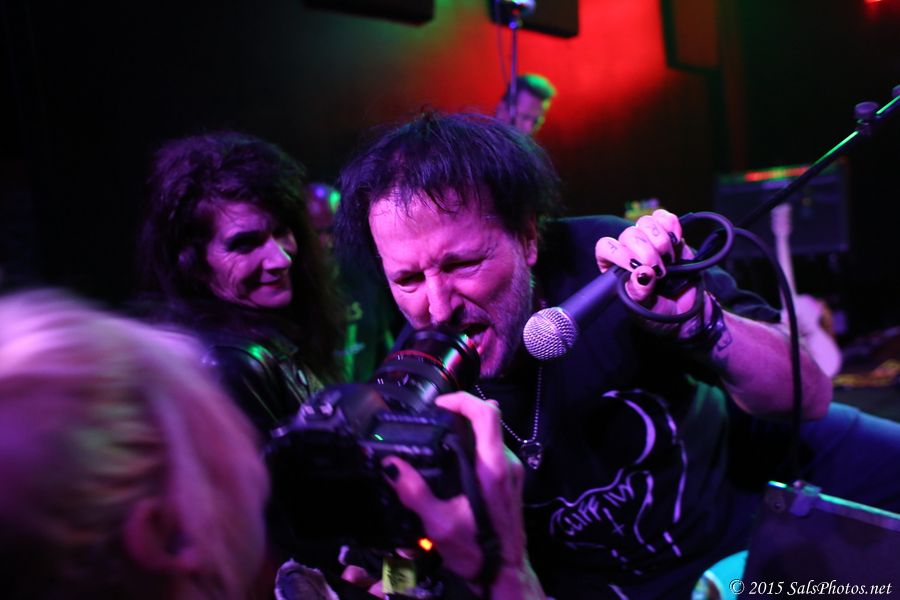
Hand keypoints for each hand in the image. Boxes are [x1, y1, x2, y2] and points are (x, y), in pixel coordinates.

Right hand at [382, 392, 542, 597]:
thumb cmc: (477, 552)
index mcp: (493, 468)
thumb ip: (413, 492)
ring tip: (440, 440)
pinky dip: (474, 446)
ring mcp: (513, 471)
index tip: (440, 404)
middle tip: (434, 421)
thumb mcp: (438, 524)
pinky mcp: (512, 480)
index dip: (462, 400)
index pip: (487, 414)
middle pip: (489, 419)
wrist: (506, 575)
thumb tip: (390, 465)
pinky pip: (493, 450)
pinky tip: (454, 462)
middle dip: (461, 413)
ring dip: (467, 431)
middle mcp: (507, 463)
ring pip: (491, 434)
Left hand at [595, 209, 704, 335]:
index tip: (635, 266)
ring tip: (669, 260)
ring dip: (660, 241)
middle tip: (660, 271)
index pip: (605, 247)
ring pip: (646, 222)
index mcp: (615, 268)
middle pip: (629, 234)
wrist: (686, 310)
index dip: (619, 253)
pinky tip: (676, 242)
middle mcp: (629, 250)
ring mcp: (649, 239)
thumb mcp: (645, 308)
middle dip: (646, 251)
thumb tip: (642, 272)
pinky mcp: (669, 233)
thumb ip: (640, 292)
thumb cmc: (658, 312)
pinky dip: (672, 227)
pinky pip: (666, 217)